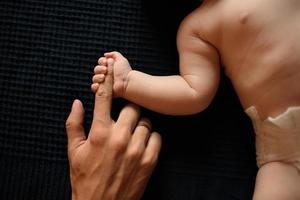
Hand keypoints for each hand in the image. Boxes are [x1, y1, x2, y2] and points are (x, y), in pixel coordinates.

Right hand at [66, 60, 160, 199]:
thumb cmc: (85, 178)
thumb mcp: (74, 151)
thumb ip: (74, 124)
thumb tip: (77, 102)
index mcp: (99, 132)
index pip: (105, 97)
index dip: (110, 79)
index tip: (113, 67)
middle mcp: (120, 137)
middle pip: (133, 107)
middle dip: (129, 109)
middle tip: (125, 119)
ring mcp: (137, 149)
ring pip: (147, 122)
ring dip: (140, 124)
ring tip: (132, 135)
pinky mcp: (150, 161)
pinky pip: (157, 137)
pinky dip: (151, 138)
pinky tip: (142, 144)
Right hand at [92, 52, 131, 96]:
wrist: (126, 83)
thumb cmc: (125, 72)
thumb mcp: (121, 60)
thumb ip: (114, 54)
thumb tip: (105, 54)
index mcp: (109, 67)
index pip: (100, 62)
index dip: (101, 61)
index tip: (105, 62)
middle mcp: (106, 74)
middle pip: (96, 69)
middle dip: (99, 69)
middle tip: (105, 70)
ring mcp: (104, 82)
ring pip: (95, 78)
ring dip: (97, 77)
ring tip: (103, 77)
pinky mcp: (103, 90)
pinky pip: (94, 88)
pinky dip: (95, 86)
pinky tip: (98, 84)